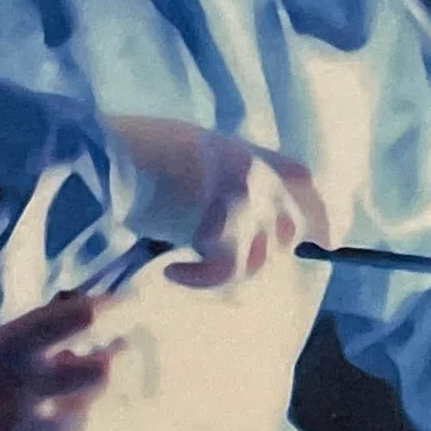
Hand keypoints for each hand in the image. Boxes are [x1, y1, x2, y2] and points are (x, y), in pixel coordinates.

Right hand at [102, 115, 330, 289]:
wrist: (101, 155)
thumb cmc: (134, 160)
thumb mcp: (195, 159)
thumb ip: (231, 185)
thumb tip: (257, 231)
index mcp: (248, 151)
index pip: (305, 181)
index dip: (322, 214)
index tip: (329, 242)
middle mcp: (256, 169)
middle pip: (288, 232)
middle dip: (263, 258)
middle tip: (217, 266)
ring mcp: (244, 194)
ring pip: (259, 260)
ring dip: (222, 275)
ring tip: (181, 268)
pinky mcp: (223, 219)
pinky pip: (227, 270)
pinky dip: (200, 280)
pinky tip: (172, 272)